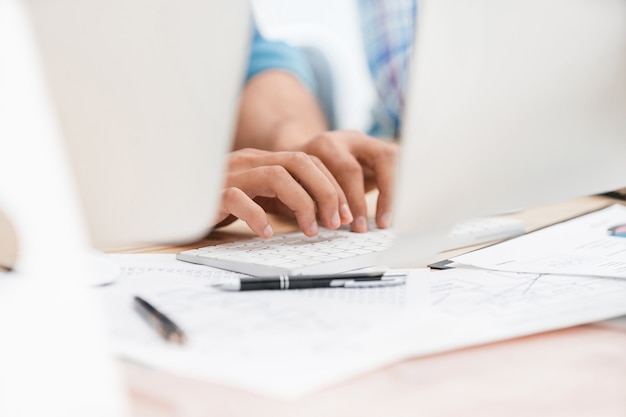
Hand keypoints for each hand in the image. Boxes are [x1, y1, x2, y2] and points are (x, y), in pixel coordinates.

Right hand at [213, 148, 352, 236]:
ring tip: (311, 230)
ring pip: (277, 176)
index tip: (345, 214)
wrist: (175, 202)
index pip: (308, 161)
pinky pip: (239, 199)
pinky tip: (268, 234)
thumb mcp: (259, 197)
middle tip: (336, 222)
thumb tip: (322, 217)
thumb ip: (284, 199)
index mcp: (264, 160)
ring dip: (302, 204)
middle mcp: (250, 161)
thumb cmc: (220, 203)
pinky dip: (258, 217)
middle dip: (326, 192)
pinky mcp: (212, 194)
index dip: (331, 186)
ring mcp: (231, 174)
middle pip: (300, 163)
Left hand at [292, 131, 397, 231]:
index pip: (349, 169)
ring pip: (396, 158)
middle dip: (386, 194)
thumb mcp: (299, 187)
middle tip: (382, 225)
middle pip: (382, 158)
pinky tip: (398, 210)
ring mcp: (368, 142)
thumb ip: (314, 202)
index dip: (355, 199)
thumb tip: (331, 226)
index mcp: (327, 144)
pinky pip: (398, 166)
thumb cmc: (299, 178)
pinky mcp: (379, 152)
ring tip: (392, 219)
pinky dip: (399, 188)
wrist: (302, 155)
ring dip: (397, 190)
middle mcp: (351, 139)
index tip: (355, 225)